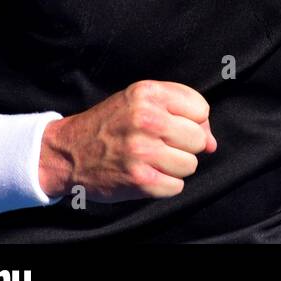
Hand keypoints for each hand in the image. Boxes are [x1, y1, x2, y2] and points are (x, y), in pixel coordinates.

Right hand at [38, 80, 217, 201]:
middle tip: (161, 145)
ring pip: (191, 164)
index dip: (192, 121)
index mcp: (148, 94)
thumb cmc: (111, 124)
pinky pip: (176, 186)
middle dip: (184, 146)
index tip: (174, 126)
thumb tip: (212, 143)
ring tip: (152, 160)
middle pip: (198, 139)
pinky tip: (147, 175)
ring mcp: (142, 150)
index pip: (201, 110)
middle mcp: (146, 119)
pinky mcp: (139, 179)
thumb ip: (181, 112)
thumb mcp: (141, 101)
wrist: (67, 152)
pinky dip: (164, 185)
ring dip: (175, 167)